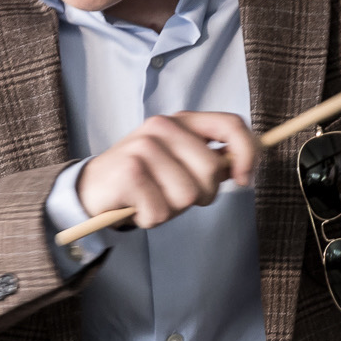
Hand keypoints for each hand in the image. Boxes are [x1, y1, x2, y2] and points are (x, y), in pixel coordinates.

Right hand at [77, 111, 257, 229]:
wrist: (92, 190)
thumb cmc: (144, 180)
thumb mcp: (179, 164)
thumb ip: (211, 161)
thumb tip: (245, 165)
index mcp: (181, 121)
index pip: (231, 125)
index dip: (248, 153)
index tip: (244, 180)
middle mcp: (163, 127)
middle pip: (211, 170)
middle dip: (201, 195)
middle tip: (175, 196)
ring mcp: (144, 147)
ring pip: (188, 196)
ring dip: (172, 209)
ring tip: (152, 199)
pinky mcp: (130, 172)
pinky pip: (161, 211)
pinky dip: (151, 219)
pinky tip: (136, 207)